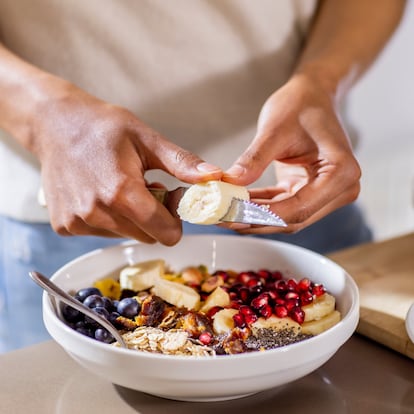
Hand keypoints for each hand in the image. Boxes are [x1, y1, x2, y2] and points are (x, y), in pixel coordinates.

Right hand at [34, 81, 221, 244]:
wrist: (54, 124)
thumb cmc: (102, 127)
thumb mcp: (147, 139)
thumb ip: (182, 163)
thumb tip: (214, 177)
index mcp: (121, 193)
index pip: (166, 233)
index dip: (175, 220)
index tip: (170, 200)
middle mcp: (96, 213)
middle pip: (147, 236)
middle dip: (154, 218)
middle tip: (146, 188)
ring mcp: (78, 222)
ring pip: (125, 236)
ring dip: (131, 218)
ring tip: (121, 188)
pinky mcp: (65, 226)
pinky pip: (102, 233)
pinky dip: (108, 219)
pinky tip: (100, 194)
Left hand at [222, 73, 360, 233]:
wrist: (312, 96)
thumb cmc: (301, 104)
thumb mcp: (274, 129)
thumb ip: (253, 159)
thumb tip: (230, 183)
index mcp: (341, 172)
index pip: (298, 207)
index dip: (263, 215)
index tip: (233, 215)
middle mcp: (341, 189)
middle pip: (293, 218)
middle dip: (256, 220)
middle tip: (223, 218)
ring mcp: (328, 194)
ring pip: (287, 217)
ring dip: (255, 217)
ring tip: (224, 213)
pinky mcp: (311, 192)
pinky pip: (283, 207)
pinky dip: (260, 207)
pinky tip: (237, 204)